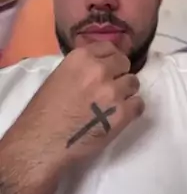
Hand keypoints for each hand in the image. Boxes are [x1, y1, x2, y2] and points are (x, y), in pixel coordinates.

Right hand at [4, 42, 142, 170]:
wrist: (40, 145)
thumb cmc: (43, 114)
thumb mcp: (59, 76)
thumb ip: (82, 68)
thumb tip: (99, 66)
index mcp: (81, 57)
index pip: (110, 48)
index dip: (110, 60)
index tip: (108, 70)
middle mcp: (100, 69)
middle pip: (124, 63)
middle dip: (119, 75)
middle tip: (110, 89)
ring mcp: (113, 91)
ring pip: (134, 83)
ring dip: (126, 93)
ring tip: (112, 105)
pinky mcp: (122, 114)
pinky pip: (139, 104)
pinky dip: (132, 110)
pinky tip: (119, 117)